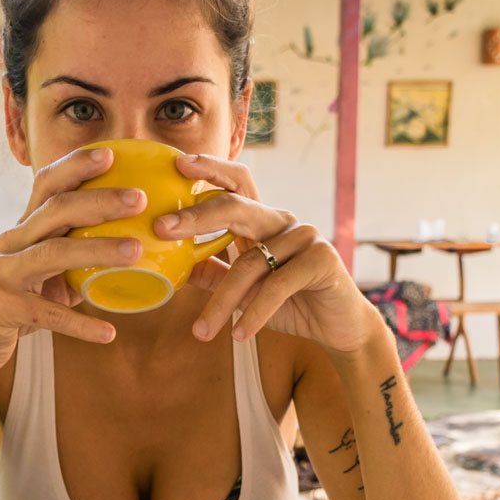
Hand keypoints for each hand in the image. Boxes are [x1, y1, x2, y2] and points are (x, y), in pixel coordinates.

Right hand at [0, 147, 146, 380]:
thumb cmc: (17, 301)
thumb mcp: (45, 272)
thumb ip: (78, 257)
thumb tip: (136, 247)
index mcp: (24, 228)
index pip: (46, 184)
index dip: (76, 165)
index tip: (112, 154)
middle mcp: (10, 242)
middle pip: (55, 210)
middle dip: (99, 200)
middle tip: (139, 199)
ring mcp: (2, 273)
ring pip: (52, 253)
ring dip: (98, 249)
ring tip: (137, 251)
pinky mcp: (0, 308)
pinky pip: (46, 315)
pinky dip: (80, 324)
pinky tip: (108, 333)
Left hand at [154, 154, 377, 353]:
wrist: (337, 326)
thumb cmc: (290, 303)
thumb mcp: (245, 290)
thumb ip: (214, 275)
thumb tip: (172, 269)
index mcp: (261, 221)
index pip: (235, 183)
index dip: (209, 169)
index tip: (178, 165)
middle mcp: (281, 221)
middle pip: (235, 207)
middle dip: (196, 217)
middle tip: (162, 229)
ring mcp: (304, 237)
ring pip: (250, 263)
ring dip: (223, 301)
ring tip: (202, 331)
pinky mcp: (322, 259)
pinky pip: (277, 286)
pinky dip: (255, 313)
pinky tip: (240, 334)